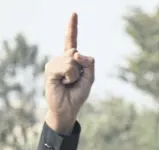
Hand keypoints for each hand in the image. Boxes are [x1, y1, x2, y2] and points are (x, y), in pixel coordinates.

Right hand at [44, 13, 94, 133]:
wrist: (68, 108)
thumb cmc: (78, 93)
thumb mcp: (90, 78)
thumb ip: (89, 64)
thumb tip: (76, 53)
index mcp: (71, 59)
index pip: (71, 40)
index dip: (72, 27)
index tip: (74, 13)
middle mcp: (61, 58)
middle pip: (76, 53)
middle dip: (82, 69)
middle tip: (74, 81)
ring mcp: (54, 63)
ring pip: (72, 60)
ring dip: (75, 75)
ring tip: (68, 83)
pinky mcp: (50, 70)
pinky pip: (66, 67)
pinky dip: (69, 77)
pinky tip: (63, 83)